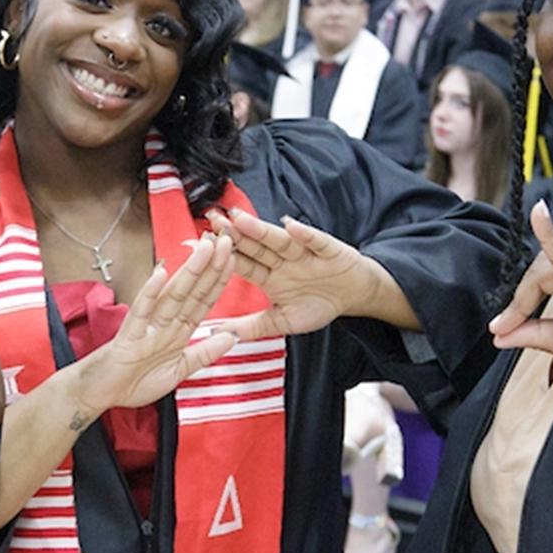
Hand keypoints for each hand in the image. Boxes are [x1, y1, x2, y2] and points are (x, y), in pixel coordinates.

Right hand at [71, 233, 240, 411]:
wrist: (101, 393)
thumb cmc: (134, 380)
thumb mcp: (180, 370)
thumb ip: (204, 352)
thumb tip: (232, 337)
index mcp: (178, 330)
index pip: (203, 300)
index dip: (219, 280)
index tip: (235, 257)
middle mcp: (165, 322)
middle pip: (192, 290)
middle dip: (211, 266)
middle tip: (227, 240)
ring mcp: (148, 326)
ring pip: (173, 294)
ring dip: (189, 271)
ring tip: (204, 248)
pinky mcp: (130, 334)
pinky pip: (141, 310)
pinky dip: (151, 292)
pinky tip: (161, 274)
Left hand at [204, 208, 377, 340]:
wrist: (354, 296)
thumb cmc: (319, 305)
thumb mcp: (283, 322)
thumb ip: (252, 326)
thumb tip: (218, 333)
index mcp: (269, 275)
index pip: (242, 263)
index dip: (222, 255)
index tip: (198, 244)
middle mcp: (282, 260)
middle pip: (255, 246)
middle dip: (234, 233)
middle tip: (212, 219)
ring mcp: (304, 252)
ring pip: (279, 241)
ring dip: (260, 230)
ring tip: (241, 219)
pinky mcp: (328, 249)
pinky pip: (315, 241)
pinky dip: (304, 235)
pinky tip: (290, 226)